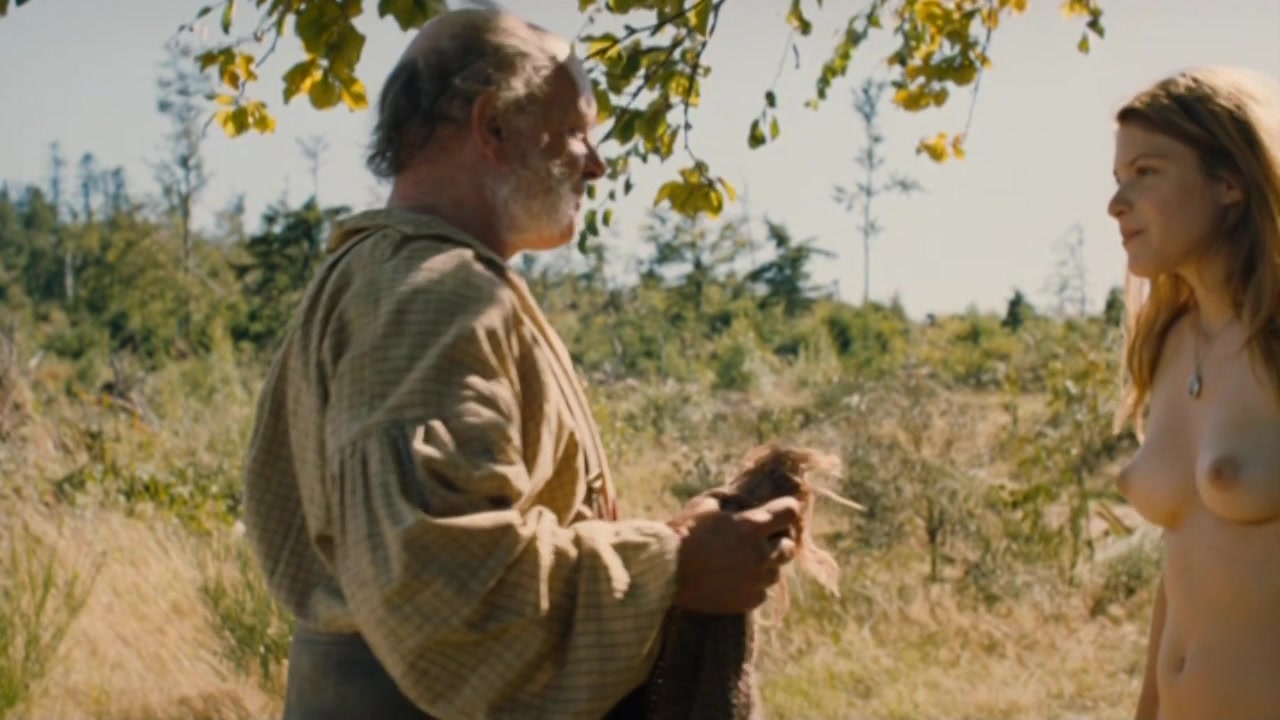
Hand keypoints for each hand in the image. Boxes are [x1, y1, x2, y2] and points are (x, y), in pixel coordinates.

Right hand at [668, 495, 800, 614]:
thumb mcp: (705, 505)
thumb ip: (729, 500)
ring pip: (775, 573)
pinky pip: (761, 593)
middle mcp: (759, 554)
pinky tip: (733, 580)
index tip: (780, 513)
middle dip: (777, 541)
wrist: (663, 572)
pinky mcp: (747, 602)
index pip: (791, 513)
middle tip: (757, 540)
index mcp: (751, 526)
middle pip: (789, 547)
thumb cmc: (681, 533)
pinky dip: (752, 586)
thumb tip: (740, 498)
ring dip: (764, 566)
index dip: (786, 510)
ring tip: (740, 563)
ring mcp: (755, 581)